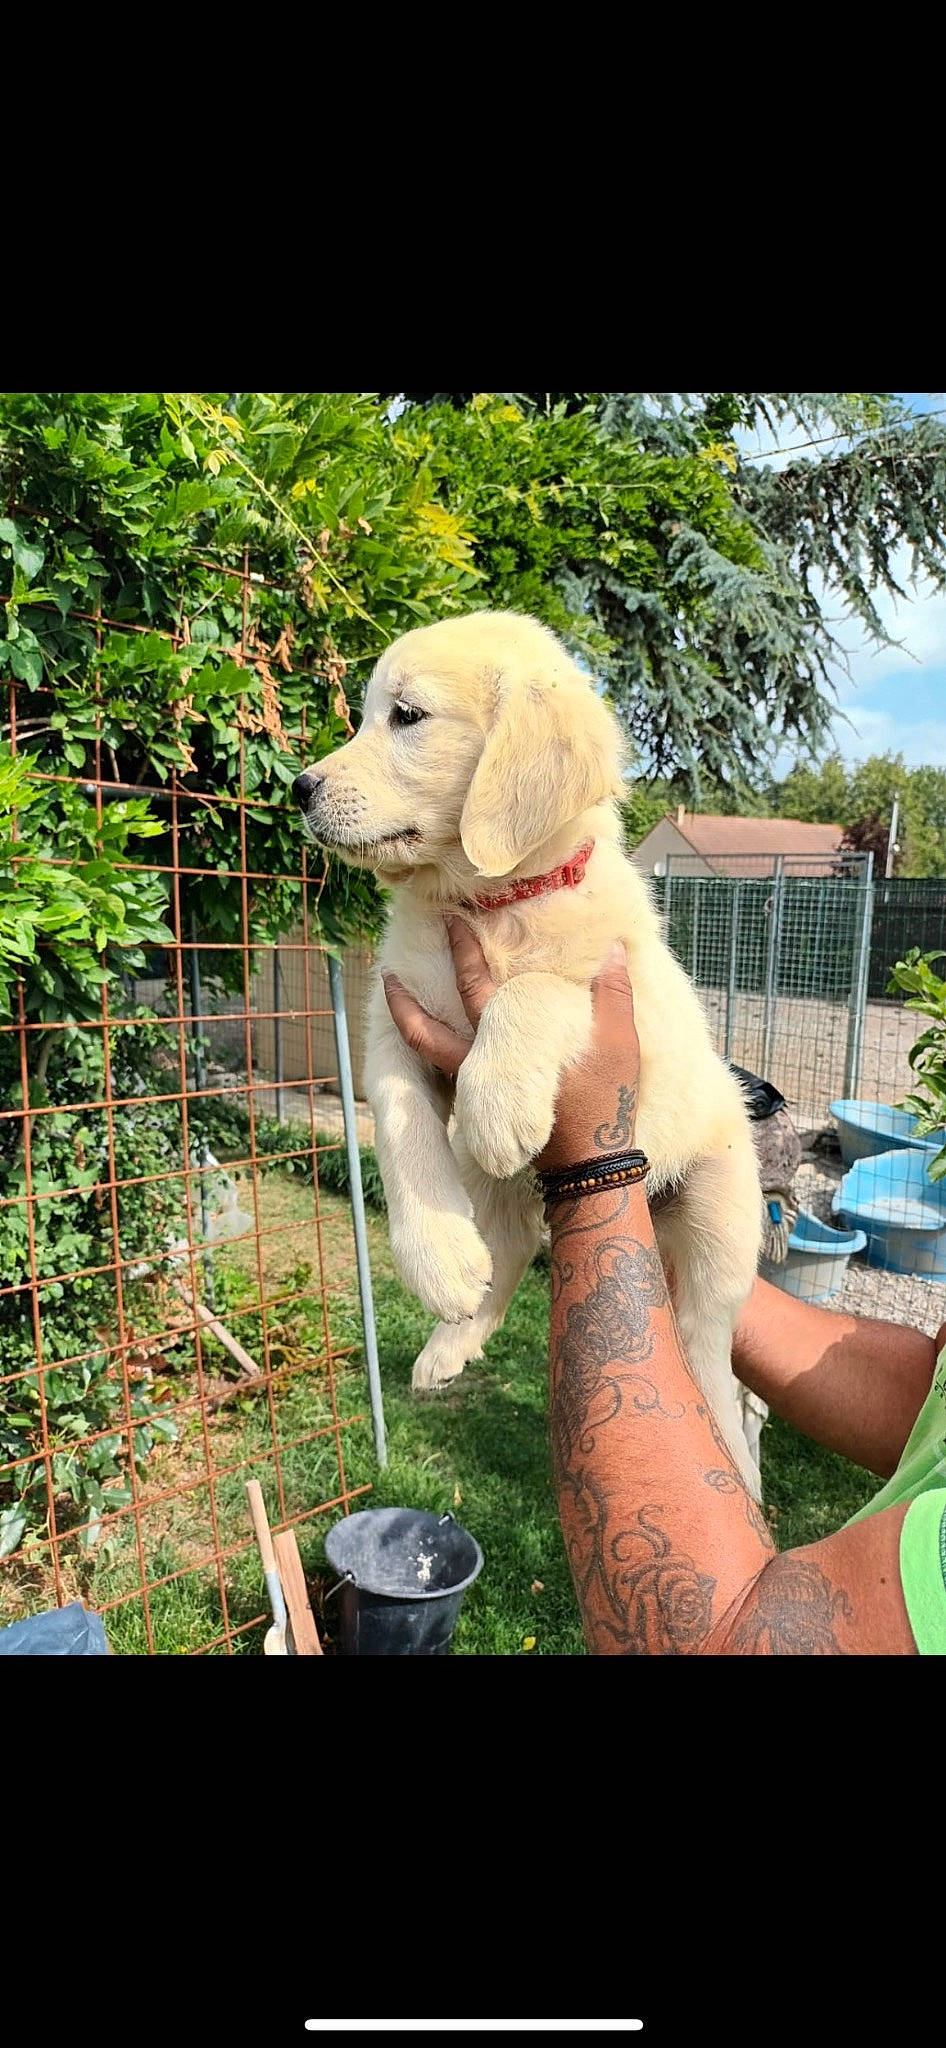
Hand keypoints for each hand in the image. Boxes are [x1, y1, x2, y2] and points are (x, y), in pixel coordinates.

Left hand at [382, 921, 640, 1173]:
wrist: (589, 1163)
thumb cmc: (603, 1101)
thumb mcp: (618, 1043)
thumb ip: (613, 993)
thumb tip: (612, 949)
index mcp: (504, 1042)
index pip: (473, 987)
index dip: (461, 953)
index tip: (449, 922)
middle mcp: (479, 1065)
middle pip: (425, 1030)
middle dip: (404, 998)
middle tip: (387, 969)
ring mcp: (475, 1087)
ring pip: (426, 1054)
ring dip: (406, 1025)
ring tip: (392, 1000)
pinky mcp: (480, 1103)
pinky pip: (443, 1069)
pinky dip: (429, 1047)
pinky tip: (433, 1030)